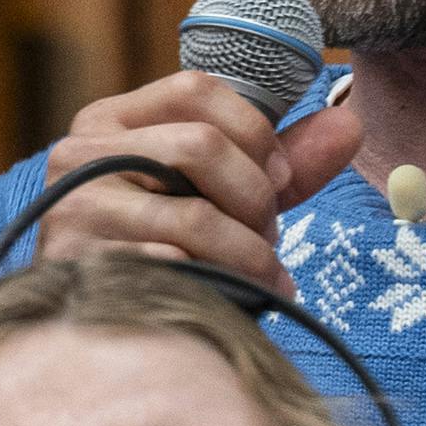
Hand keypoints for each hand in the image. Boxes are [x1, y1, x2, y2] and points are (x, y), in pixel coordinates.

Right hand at [29, 71, 365, 292]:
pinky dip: (217, 285)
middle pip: (201, 145)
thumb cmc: (160, 252)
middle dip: (255, 198)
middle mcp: (78, 154)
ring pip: (195, 215)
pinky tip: (229, 301)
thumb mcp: (219, 197)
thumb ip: (278, 162)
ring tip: (262, 277)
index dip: (255, 132)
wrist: (96, 336)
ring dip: (248, 253)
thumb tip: (350, 121)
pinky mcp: (80, 268)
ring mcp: (74, 210)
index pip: (196, 88)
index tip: (278, 179)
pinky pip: (173, 268)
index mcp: (108, 122)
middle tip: (268, 237)